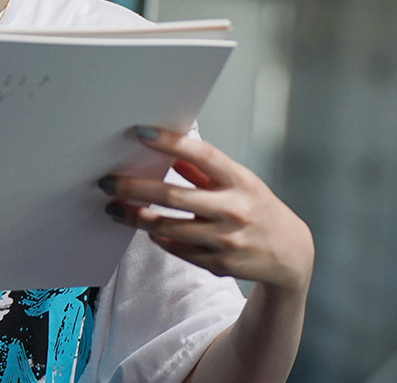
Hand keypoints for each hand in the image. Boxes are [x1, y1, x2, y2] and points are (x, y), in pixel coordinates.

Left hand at [100, 126, 313, 293]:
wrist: (290, 254)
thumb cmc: (259, 208)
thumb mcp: (240, 182)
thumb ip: (205, 170)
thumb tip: (171, 151)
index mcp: (241, 180)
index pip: (202, 155)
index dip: (171, 142)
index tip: (141, 131)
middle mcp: (234, 209)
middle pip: (174, 196)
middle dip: (135, 188)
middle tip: (106, 182)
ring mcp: (226, 239)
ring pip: (168, 227)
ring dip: (136, 217)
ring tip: (115, 208)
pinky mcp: (218, 263)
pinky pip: (177, 249)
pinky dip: (158, 238)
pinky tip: (146, 228)